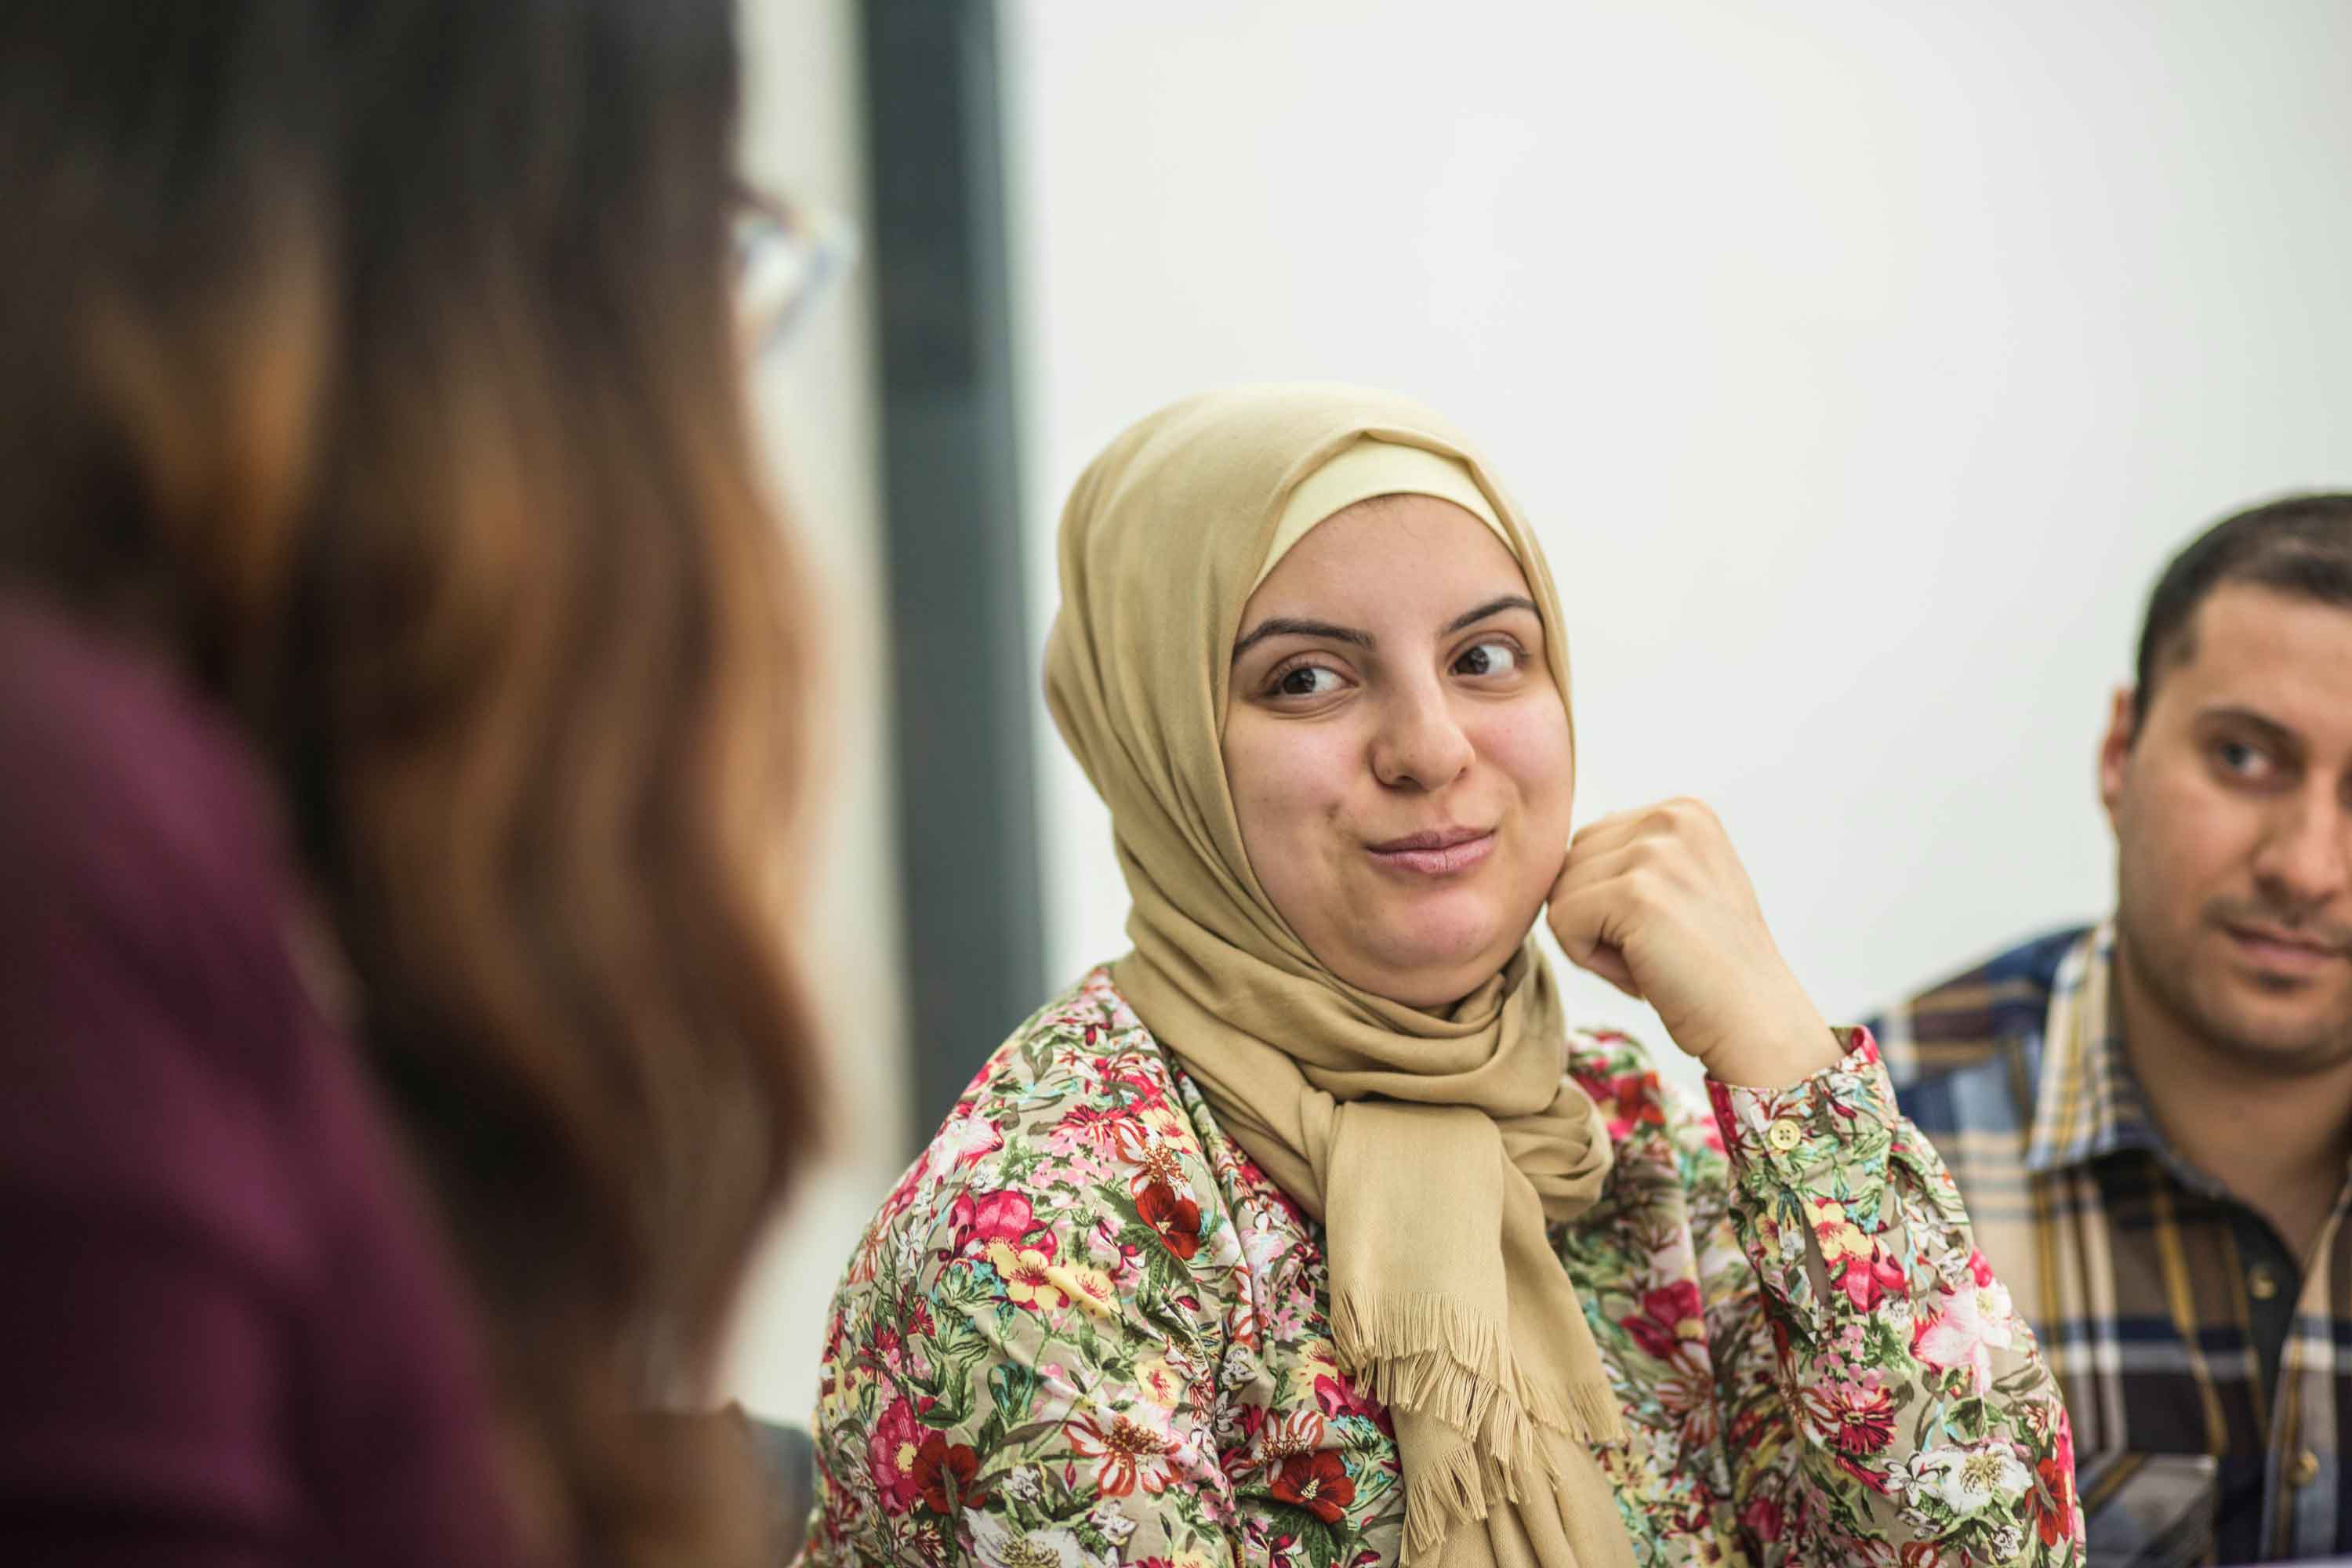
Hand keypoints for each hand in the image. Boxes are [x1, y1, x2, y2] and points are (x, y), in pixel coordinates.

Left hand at [1545, 798, 1839, 1088]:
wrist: (1755, 1020)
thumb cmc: (1709, 966)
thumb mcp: (1682, 883)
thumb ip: (1632, 855)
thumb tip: (1557, 849)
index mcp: (1683, 810)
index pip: (1590, 843)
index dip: (1609, 899)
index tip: (1664, 928)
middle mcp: (1672, 818)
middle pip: (1569, 863)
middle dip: (1595, 916)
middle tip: (1656, 949)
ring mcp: (1656, 853)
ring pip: (1560, 893)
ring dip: (1592, 940)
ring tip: (1652, 958)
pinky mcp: (1635, 893)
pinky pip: (1562, 922)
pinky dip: (1588, 959)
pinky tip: (1641, 971)